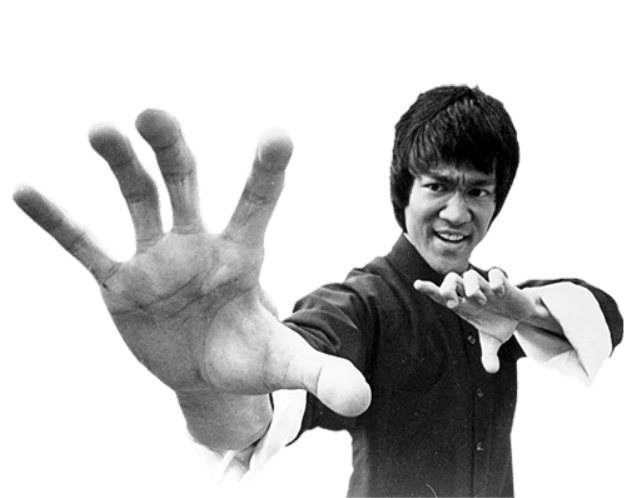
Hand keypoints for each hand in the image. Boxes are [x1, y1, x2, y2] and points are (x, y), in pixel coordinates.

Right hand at [14, 110, 370, 420]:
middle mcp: (197, 244)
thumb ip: (322, 374)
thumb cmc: (247, 357)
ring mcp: (155, 259)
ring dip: (120, 165)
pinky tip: (26, 191)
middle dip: (171, 149)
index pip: (258, 205)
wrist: (204, 370)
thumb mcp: (284, 365)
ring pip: (138, 199)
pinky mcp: (120, 282)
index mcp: (242, 256)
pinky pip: (85, 246)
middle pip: (186, 182)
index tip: (278, 134)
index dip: (267, 172)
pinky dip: (58, 221)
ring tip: (100, 129)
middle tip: (154, 113)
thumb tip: (362, 400)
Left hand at [414, 268, 536, 372]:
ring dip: (473, 288)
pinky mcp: (502, 281)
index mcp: (463, 305)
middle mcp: (471, 293)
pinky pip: (495, 273)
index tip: (417, 284)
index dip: (429, 290)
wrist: (521, 313)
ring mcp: (486, 285)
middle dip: (448, 288)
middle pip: (451, 279)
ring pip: (470, 274)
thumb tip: (491, 370)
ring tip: (483, 301)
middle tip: (453, 303)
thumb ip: (488, 354)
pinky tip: (501, 293)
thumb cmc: (499, 324)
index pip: (442, 295)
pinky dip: (496, 282)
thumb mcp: (493, 341)